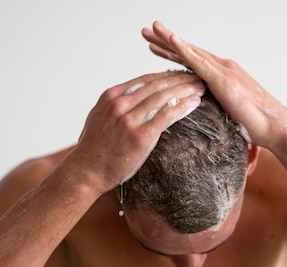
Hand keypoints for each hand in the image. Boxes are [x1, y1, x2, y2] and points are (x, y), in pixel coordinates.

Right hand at [71, 71, 204, 191]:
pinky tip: (195, 103)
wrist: (86, 171)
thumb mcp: (99, 118)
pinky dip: (183, 106)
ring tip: (200, 88)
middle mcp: (120, 103)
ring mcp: (130, 118)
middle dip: (180, 79)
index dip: (166, 76)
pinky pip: (167, 115)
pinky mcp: (140, 135)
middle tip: (197, 77)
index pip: (145, 79)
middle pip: (157, 84)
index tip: (181, 75)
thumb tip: (131, 101)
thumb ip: (116, 107)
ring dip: (185, 90)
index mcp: (111, 96)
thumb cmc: (93, 149)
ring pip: (164, 97)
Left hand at [142, 21, 286, 148]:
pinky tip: (170, 41)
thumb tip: (206, 119)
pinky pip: (199, 62)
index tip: (155, 46)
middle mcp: (223, 68)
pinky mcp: (224, 80)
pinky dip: (184, 50)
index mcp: (222, 76)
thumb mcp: (229, 115)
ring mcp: (223, 71)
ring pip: (191, 51)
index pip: (193, 61)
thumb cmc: (257, 125)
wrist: (276, 127)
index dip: (173, 52)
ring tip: (151, 29)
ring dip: (170, 39)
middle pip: (189, 51)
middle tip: (146, 31)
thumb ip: (217, 109)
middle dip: (166, 41)